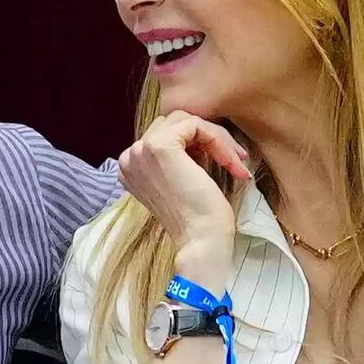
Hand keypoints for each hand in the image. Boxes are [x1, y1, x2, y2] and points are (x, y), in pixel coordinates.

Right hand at [117, 111, 250, 273]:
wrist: (201, 241)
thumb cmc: (197, 219)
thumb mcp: (180, 181)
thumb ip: (177, 158)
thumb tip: (198, 136)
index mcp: (130, 167)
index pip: (164, 135)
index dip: (196, 145)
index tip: (222, 162)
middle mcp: (129, 157)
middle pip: (174, 124)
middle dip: (207, 138)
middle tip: (232, 160)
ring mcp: (141, 150)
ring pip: (187, 121)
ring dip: (216, 139)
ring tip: (234, 162)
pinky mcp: (161, 146)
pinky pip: (196, 125)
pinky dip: (218, 140)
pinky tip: (230, 162)